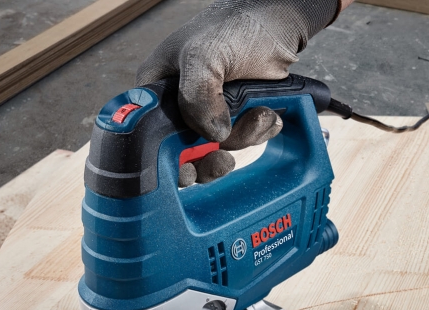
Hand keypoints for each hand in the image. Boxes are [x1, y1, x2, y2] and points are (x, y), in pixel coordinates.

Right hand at [136, 0, 339, 184]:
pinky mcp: (237, 118)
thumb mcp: (206, 54)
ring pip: (220, 149)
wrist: (280, 23)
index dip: (166, 158)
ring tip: (261, 113)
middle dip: (212, 154)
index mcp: (158, 91)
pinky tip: (268, 113)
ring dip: (245, 137)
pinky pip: (245, 141)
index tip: (187, 167)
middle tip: (224, 156)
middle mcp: (181, 106)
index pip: (149, 138)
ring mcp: (210, 114)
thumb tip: (213, 134)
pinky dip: (260, 133)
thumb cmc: (235, 27)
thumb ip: (198, 95)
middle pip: (186, 153)